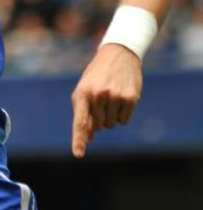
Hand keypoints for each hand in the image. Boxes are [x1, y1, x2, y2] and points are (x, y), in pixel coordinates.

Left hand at [70, 44, 142, 158]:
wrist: (117, 55)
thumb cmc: (96, 77)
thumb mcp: (84, 91)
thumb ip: (83, 114)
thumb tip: (88, 138)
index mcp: (82, 94)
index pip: (79, 122)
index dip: (79, 140)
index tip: (78, 154)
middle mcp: (98, 96)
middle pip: (98, 127)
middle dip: (98, 119)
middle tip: (100, 101)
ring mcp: (115, 97)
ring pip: (111, 125)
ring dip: (110, 116)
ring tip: (110, 97)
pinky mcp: (130, 99)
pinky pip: (124, 121)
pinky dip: (122, 115)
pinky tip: (121, 98)